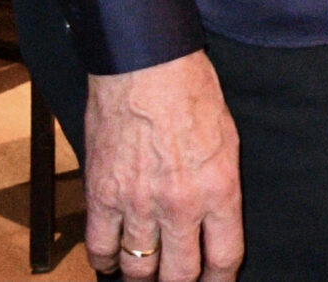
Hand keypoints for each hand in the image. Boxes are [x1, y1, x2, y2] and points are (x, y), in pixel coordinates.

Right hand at [83, 51, 243, 281]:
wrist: (146, 68)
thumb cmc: (192, 94)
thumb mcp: (228, 140)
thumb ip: (221, 187)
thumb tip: (216, 221)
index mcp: (219, 189)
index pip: (224, 258)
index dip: (220, 281)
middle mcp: (180, 204)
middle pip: (179, 274)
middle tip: (179, 280)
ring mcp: (138, 204)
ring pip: (139, 268)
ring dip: (143, 275)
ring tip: (148, 272)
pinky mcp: (102, 196)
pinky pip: (100, 247)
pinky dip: (105, 261)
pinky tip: (112, 260)